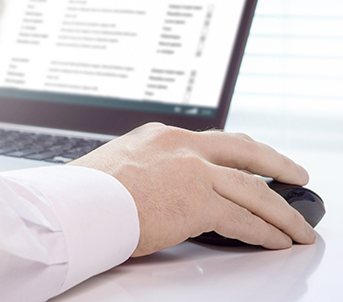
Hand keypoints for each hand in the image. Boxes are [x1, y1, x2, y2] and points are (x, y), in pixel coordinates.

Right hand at [69, 123, 315, 255]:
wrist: (77, 203)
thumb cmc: (87, 191)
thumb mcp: (120, 165)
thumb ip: (147, 170)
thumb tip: (159, 189)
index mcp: (161, 136)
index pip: (211, 142)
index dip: (238, 153)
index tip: (252, 160)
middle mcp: (181, 146)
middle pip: (244, 151)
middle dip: (275, 164)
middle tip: (295, 173)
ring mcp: (193, 171)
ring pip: (253, 189)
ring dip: (281, 210)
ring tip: (298, 224)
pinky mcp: (198, 201)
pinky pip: (244, 220)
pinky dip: (266, 232)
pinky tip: (278, 240)